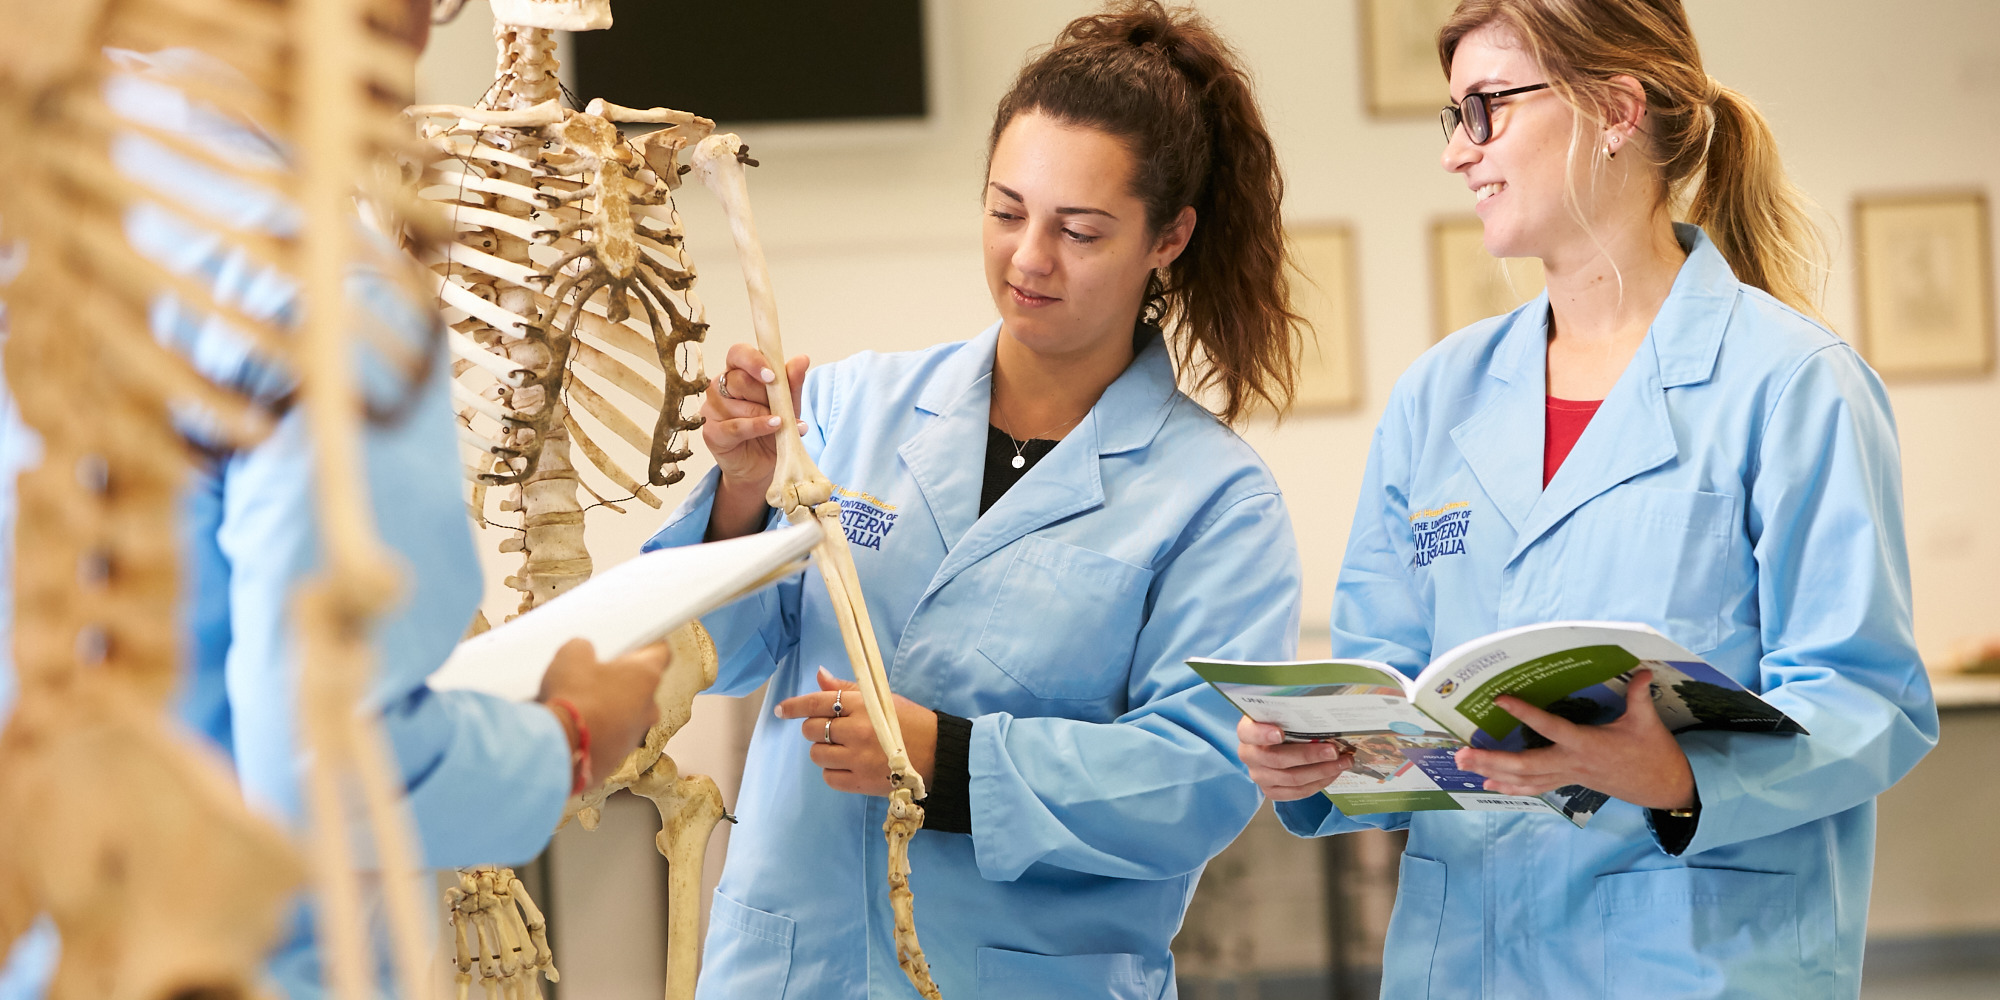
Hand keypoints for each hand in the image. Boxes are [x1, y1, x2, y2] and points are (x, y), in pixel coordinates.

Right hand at [537, 638, 668, 782]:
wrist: (560, 750)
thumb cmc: (572, 696)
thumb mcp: (570, 655)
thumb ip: (584, 648)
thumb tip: (584, 653)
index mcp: (647, 676)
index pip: (662, 652)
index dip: (647, 645)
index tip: (635, 643)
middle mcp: (650, 708)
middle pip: (641, 686)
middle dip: (621, 680)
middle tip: (595, 673)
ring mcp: (636, 736)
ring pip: (627, 715)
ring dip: (609, 709)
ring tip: (580, 703)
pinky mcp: (618, 758)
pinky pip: (611, 738)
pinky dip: (598, 733)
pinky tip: (575, 727)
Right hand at [702, 343, 808, 539]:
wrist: (766, 466)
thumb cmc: (773, 430)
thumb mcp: (788, 405)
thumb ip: (791, 384)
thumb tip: (802, 359)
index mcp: (738, 373)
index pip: (738, 354)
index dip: (753, 361)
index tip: (772, 375)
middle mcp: (720, 388)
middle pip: (738, 380)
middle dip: (764, 394)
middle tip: (782, 408)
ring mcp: (712, 410)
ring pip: (735, 404)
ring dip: (764, 414)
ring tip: (783, 424)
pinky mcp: (711, 433)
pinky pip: (734, 426)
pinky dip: (756, 426)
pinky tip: (774, 427)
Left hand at [775, 667, 937, 796]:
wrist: (938, 755)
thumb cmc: (912, 723)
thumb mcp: (882, 699)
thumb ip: (847, 689)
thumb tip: (819, 675)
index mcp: (863, 706)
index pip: (817, 702)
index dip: (795, 706)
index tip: (782, 710)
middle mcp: (856, 731)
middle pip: (812, 729)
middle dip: (814, 728)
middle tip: (830, 729)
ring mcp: (857, 759)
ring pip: (817, 754)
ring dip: (823, 750)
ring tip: (842, 748)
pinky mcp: (860, 783)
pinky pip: (828, 777)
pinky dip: (832, 771)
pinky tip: (847, 765)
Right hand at [1236, 716, 1354, 801]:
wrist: (1273, 743)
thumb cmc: (1280, 724)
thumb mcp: (1281, 713)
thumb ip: (1291, 713)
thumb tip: (1319, 709)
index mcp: (1247, 732)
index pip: (1250, 733)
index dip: (1263, 734)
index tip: (1280, 733)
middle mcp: (1249, 756)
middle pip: (1277, 759)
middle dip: (1309, 756)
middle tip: (1333, 751)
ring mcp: (1259, 776)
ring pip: (1291, 779)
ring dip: (1321, 771)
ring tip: (1342, 762)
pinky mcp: (1271, 791)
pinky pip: (1297, 792)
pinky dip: (1318, 783)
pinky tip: (1333, 773)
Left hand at [1453, 670, 1695, 810]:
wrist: (1664, 788)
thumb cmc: (1655, 753)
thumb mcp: (1649, 722)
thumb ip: (1640, 696)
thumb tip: (1641, 670)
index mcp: (1587, 745)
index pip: (1550, 728)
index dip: (1526, 714)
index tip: (1501, 700)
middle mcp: (1572, 763)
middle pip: (1525, 765)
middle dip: (1492, 759)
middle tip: (1461, 753)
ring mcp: (1569, 776)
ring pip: (1526, 779)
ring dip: (1493, 772)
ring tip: (1464, 765)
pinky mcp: (1570, 782)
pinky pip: (1536, 786)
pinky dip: (1511, 786)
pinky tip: (1489, 783)